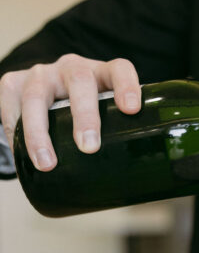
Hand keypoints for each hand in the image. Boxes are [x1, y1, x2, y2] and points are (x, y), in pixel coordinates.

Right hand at [0, 54, 140, 170]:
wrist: (42, 99)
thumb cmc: (81, 114)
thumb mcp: (102, 118)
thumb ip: (117, 138)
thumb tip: (131, 184)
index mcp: (101, 74)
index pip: (119, 70)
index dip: (127, 85)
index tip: (132, 109)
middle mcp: (72, 68)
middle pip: (80, 81)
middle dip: (85, 114)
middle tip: (89, 147)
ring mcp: (42, 74)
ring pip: (37, 95)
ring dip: (40, 132)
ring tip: (47, 164)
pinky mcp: (13, 83)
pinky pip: (11, 107)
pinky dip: (15, 131)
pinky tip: (20, 153)